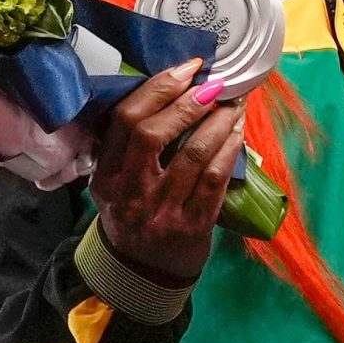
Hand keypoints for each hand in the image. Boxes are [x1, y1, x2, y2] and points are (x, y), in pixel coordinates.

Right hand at [92, 62, 245, 284]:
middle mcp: (128, 192)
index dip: (157, 89)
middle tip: (214, 85)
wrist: (143, 274)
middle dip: (187, 103)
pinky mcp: (191, 225)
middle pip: (151, 133)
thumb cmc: (133, 215)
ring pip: (192, 154)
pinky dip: (230, 150)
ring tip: (235, 104)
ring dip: (218, 122)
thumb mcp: (115, 183)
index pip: (124, 121)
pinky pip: (215, 179)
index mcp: (105, 175)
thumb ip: (127, 146)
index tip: (187, 69)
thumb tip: (169, 89)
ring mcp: (160, 210)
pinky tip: (238, 132)